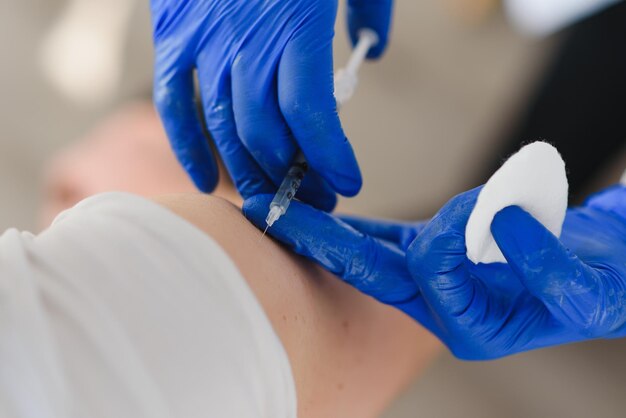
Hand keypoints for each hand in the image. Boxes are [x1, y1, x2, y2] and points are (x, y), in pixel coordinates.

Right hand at [151, 0, 392, 209]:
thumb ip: (368, 9)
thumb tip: (368, 52)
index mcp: (296, 23)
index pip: (310, 114)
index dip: (329, 157)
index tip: (347, 183)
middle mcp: (248, 41)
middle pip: (266, 133)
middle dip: (293, 176)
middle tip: (315, 198)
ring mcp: (204, 41)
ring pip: (225, 128)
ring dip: (251, 172)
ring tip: (276, 198)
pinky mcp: (174, 37)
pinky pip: (175, 104)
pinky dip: (188, 146)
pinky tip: (208, 181)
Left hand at [244, 185, 625, 359]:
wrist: (597, 276)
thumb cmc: (596, 287)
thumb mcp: (586, 287)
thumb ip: (544, 262)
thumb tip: (493, 218)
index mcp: (470, 327)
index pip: (431, 274)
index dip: (447, 235)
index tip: (484, 206)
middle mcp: (436, 309)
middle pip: (368, 272)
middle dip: (319, 241)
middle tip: (267, 214)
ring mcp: (426, 283)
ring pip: (365, 254)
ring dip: (322, 229)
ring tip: (274, 204)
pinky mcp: (427, 255)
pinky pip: (380, 239)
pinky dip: (349, 225)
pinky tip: (314, 211)